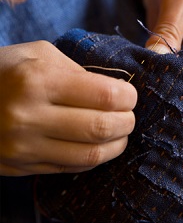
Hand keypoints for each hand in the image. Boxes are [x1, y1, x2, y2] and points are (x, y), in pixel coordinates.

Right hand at [0, 41, 136, 175]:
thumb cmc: (4, 70)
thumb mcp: (39, 54)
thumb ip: (77, 71)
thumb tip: (114, 92)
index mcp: (38, 80)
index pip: (104, 96)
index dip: (127, 97)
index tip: (130, 95)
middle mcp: (30, 116)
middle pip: (101, 129)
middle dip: (127, 123)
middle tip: (129, 116)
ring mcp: (23, 146)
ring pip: (89, 156)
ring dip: (115, 146)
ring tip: (119, 133)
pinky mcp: (21, 166)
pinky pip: (70, 168)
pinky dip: (92, 157)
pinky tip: (96, 145)